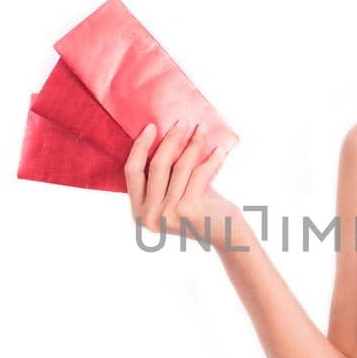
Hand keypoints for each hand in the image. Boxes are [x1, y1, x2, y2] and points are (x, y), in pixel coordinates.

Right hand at [124, 117, 233, 247]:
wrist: (225, 236)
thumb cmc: (200, 210)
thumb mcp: (172, 198)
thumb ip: (162, 178)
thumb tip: (163, 135)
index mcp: (138, 212)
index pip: (131, 171)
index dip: (140, 146)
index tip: (151, 127)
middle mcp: (149, 216)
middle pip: (156, 166)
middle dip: (171, 138)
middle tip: (182, 121)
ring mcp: (168, 215)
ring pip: (179, 167)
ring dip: (193, 144)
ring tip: (202, 128)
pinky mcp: (189, 210)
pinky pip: (199, 174)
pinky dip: (211, 160)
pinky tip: (219, 149)